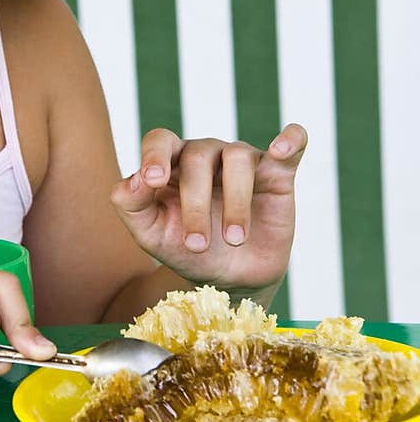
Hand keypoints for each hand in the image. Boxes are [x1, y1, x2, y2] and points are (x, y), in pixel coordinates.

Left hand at [110, 124, 307, 302]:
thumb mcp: (150, 235)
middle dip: (195, 203)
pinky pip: (290, 146)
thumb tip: (135, 179)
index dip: (154, 155)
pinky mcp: (278, 174)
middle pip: (197, 156)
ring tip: (234, 240)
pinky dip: (290, 141)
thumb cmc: (186, 251)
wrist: (231, 280)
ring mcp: (243, 162)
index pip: (160, 141)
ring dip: (235, 202)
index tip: (154, 180)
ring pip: (237, 157)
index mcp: (172, 164)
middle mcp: (206, 155)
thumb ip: (130, 205)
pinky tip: (281, 148)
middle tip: (197, 245)